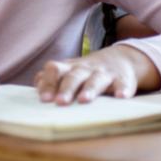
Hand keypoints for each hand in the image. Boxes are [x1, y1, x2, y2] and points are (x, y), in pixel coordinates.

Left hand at [34, 45, 159, 104]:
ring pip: (95, 80)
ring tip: (84, 100)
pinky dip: (122, 90)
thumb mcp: (68, 71)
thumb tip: (37, 86)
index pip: (54, 69)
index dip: (48, 82)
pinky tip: (121, 97)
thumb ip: (51, 78)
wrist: (120, 58)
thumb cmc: (86, 71)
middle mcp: (85, 69)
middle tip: (60, 102)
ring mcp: (104, 73)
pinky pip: (123, 84)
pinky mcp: (123, 79)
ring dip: (90, 89)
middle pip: (74, 76)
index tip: (44, 99)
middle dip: (66, 89)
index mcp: (69, 68)